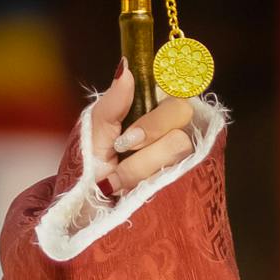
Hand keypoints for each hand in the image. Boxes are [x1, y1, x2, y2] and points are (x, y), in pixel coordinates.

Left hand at [93, 61, 208, 194]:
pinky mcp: (188, 180)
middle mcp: (173, 127)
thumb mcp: (95, 132)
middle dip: (149, 128)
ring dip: (140, 164)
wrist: (90, 211)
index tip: (144, 103)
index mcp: (152, 108)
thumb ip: (112, 102)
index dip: (167, 82)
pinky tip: (134, 189)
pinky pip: (179, 171)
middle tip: (123, 145)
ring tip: (118, 178)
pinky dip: (148, 181)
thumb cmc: (92, 169)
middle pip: (181, 109)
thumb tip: (126, 68)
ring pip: (178, 142)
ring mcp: (184, 154)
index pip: (175, 82)